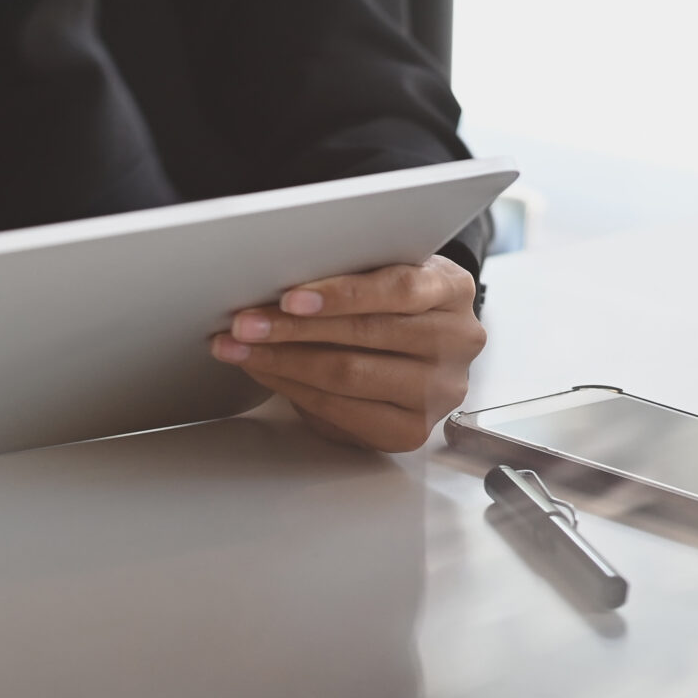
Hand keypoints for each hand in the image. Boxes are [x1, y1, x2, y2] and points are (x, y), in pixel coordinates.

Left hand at [209, 255, 484, 452]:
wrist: (420, 342)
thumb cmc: (390, 297)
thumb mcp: (383, 267)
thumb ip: (350, 269)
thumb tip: (273, 278)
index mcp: (452, 288)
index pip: (398, 290)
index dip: (341, 294)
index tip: (289, 297)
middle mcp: (457, 341)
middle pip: (366, 335)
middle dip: (293, 329)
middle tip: (243, 323)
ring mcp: (440, 391)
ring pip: (349, 375)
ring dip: (283, 361)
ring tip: (241, 348)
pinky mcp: (412, 429)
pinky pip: (344, 412)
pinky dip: (295, 389)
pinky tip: (266, 372)